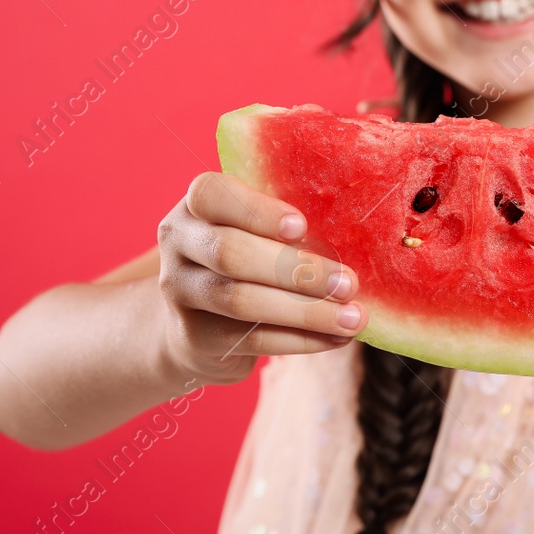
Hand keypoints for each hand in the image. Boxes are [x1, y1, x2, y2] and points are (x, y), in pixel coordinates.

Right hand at [154, 171, 365, 387]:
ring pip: (240, 300)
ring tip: (352, 317)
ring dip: (305, 311)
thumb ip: (286, 227)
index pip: (211, 194)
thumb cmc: (247, 260)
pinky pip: (250, 339)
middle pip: (230, 253)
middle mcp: (179, 244)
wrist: (197, 321)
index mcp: (196, 206)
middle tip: (348, 283)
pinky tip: (335, 338)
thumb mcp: (256, 231)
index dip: (256, 211)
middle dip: (296, 269)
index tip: (301, 226)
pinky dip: (300, 339)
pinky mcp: (193, 336)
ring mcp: (180, 292)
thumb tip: (354, 237)